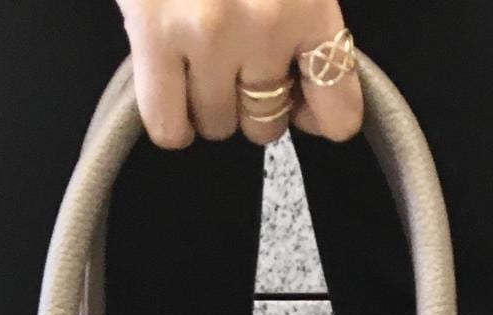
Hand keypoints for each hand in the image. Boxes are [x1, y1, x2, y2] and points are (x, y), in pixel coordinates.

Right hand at [117, 1, 363, 149]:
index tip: (298, 98)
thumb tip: (304, 94)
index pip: (338, 109)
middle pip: (267, 123)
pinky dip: (171, 120)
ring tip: (195, 56)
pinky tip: (169, 86)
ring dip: (207, 103)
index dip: (316, 114)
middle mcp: (266, 23)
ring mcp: (208, 34)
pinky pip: (167, 124)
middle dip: (251, 101)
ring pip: (217, 125)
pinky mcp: (153, 35)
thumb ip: (304, 15)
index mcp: (309, 1)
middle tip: (233, 60)